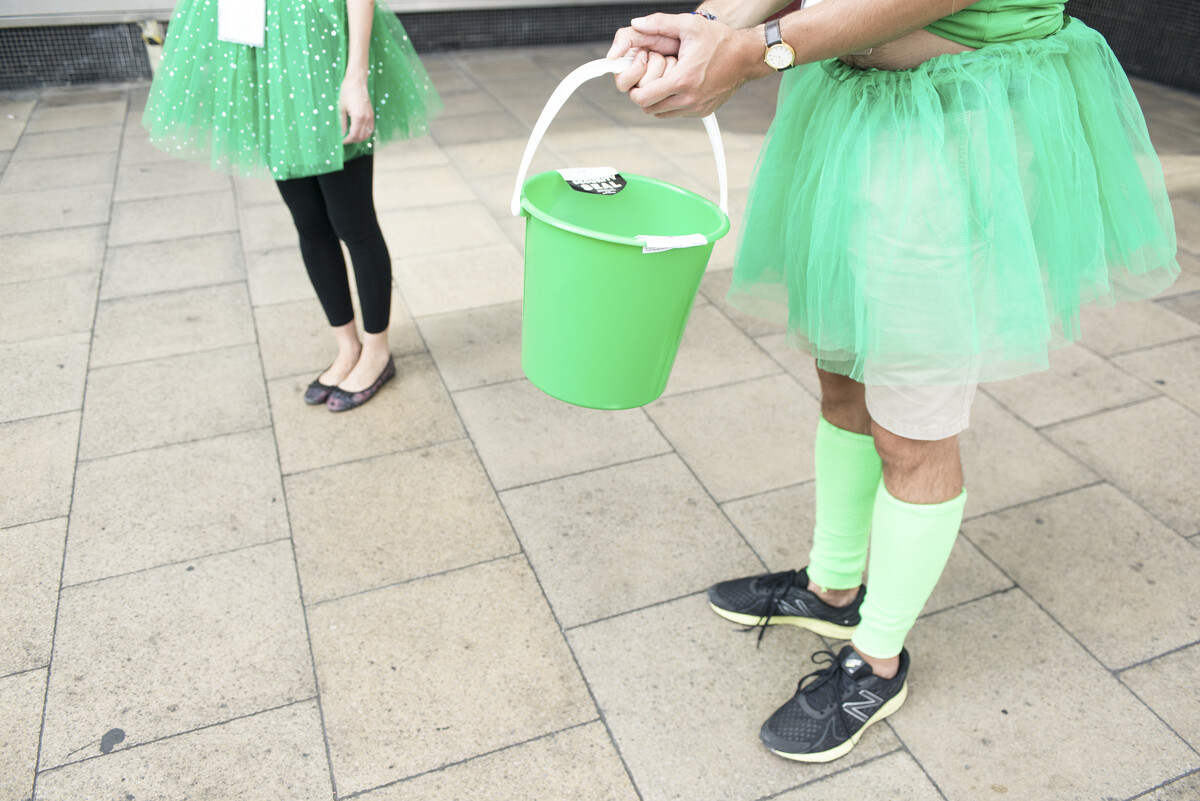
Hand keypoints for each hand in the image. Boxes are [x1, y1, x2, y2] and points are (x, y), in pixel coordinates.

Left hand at [339, 74, 374, 143]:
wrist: (357, 81)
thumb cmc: (347, 92)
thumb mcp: (341, 109)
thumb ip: (342, 123)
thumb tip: (342, 133)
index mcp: (358, 117)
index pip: (354, 135)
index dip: (347, 140)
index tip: (342, 141)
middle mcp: (366, 118)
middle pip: (361, 137)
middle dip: (353, 140)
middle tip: (345, 139)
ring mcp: (370, 117)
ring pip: (367, 134)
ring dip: (359, 137)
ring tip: (351, 136)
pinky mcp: (372, 114)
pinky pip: (370, 128)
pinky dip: (365, 132)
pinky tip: (358, 130)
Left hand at [608, 13, 760, 117]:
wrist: (746, 57)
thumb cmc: (720, 41)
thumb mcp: (689, 25)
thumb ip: (659, 23)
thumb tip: (637, 23)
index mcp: (683, 79)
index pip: (643, 98)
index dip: (634, 89)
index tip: (637, 78)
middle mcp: (689, 98)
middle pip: (649, 109)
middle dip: (643, 96)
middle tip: (646, 81)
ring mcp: (696, 108)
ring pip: (662, 114)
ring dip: (657, 101)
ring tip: (661, 83)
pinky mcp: (703, 112)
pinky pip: (677, 114)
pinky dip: (671, 104)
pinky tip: (676, 88)